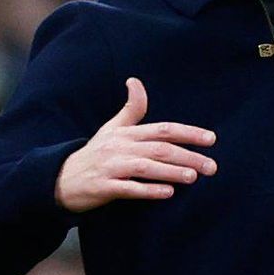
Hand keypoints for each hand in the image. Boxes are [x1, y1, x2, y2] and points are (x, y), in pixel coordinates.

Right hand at [55, 78, 217, 211]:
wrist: (61, 178)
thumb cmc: (94, 153)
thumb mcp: (111, 128)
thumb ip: (131, 109)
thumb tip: (135, 81)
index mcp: (127, 133)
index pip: (163, 129)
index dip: (188, 133)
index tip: (211, 139)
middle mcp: (120, 147)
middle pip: (159, 148)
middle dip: (188, 156)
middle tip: (211, 167)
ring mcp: (111, 167)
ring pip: (146, 167)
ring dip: (171, 172)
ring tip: (193, 177)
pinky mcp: (104, 186)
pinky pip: (129, 188)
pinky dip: (148, 190)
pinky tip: (167, 193)